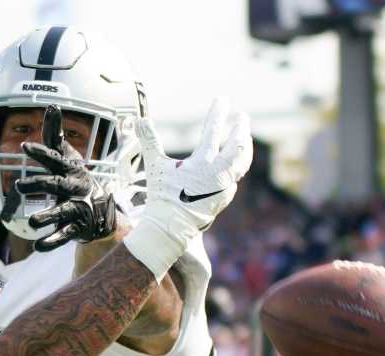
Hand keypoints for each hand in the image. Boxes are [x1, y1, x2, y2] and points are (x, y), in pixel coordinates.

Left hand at [15, 105, 117, 251]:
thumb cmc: (76, 178)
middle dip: (38, 184)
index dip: (41, 152)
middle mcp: (74, 188)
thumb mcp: (67, 157)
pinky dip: (51, 242)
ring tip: (33, 221)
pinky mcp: (75, 228)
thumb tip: (52, 106)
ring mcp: (75, 209)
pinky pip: (62, 236)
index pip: (54, 158)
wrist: (101, 211)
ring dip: (47, 216)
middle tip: (18, 185)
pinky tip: (37, 246)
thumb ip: (56, 135)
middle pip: (55, 185)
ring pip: (61, 212)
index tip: (24, 146)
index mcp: (70, 170)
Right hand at [123, 97, 251, 279]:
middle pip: (238, 145)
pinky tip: (234, 162)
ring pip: (242, 161)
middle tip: (241, 116)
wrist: (170, 227)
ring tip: (244, 136)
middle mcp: (217, 174)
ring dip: (244, 146)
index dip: (217, 113)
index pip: (213, 131)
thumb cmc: (161, 196)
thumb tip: (140, 120)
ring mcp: (224, 186)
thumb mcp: (155, 166)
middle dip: (240, 128)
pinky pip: (235, 176)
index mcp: (201, 163)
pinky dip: (236, 165)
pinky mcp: (225, 197)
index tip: (221, 99)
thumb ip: (150, 141)